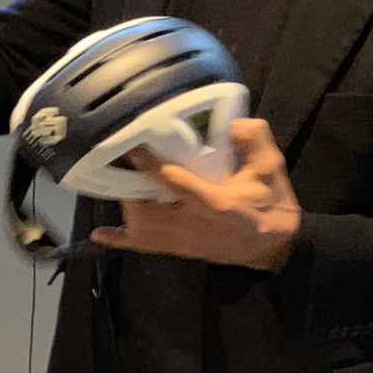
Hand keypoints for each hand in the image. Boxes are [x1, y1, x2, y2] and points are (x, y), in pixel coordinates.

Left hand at [88, 120, 301, 269]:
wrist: (273, 246)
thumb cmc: (271, 204)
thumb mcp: (271, 169)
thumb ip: (255, 142)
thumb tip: (236, 123)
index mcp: (215, 203)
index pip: (175, 183)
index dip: (150, 165)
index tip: (131, 146)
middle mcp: (192, 225)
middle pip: (148, 209)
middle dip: (129, 186)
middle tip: (114, 159)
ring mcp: (182, 240)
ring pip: (141, 227)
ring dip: (126, 204)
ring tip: (113, 179)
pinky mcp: (178, 249)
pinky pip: (143, 247)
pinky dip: (119, 240)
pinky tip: (99, 234)